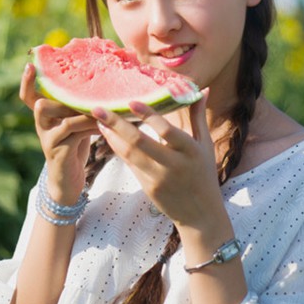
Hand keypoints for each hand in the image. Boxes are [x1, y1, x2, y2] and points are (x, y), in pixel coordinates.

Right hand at [20, 62, 95, 203]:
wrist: (68, 179)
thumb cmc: (74, 145)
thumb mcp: (73, 122)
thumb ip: (75, 106)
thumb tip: (96, 82)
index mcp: (44, 115)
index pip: (28, 95)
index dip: (27, 81)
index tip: (29, 64)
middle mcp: (41, 125)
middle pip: (41, 104)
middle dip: (63, 97)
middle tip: (85, 95)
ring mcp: (48, 139)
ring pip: (66, 118)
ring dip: (86, 114)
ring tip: (103, 110)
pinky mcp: (58, 151)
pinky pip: (76, 133)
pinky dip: (92, 127)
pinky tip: (104, 126)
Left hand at [91, 92, 225, 229]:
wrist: (200, 215)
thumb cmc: (204, 174)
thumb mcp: (205, 145)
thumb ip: (198, 116)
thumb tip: (201, 88)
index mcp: (189, 150)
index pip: (166, 131)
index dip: (149, 116)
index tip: (131, 102)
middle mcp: (173, 164)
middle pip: (139, 142)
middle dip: (116, 124)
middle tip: (97, 108)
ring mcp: (158, 178)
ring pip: (129, 154)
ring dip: (111, 136)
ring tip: (98, 120)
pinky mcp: (148, 187)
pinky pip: (130, 165)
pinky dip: (118, 149)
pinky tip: (109, 136)